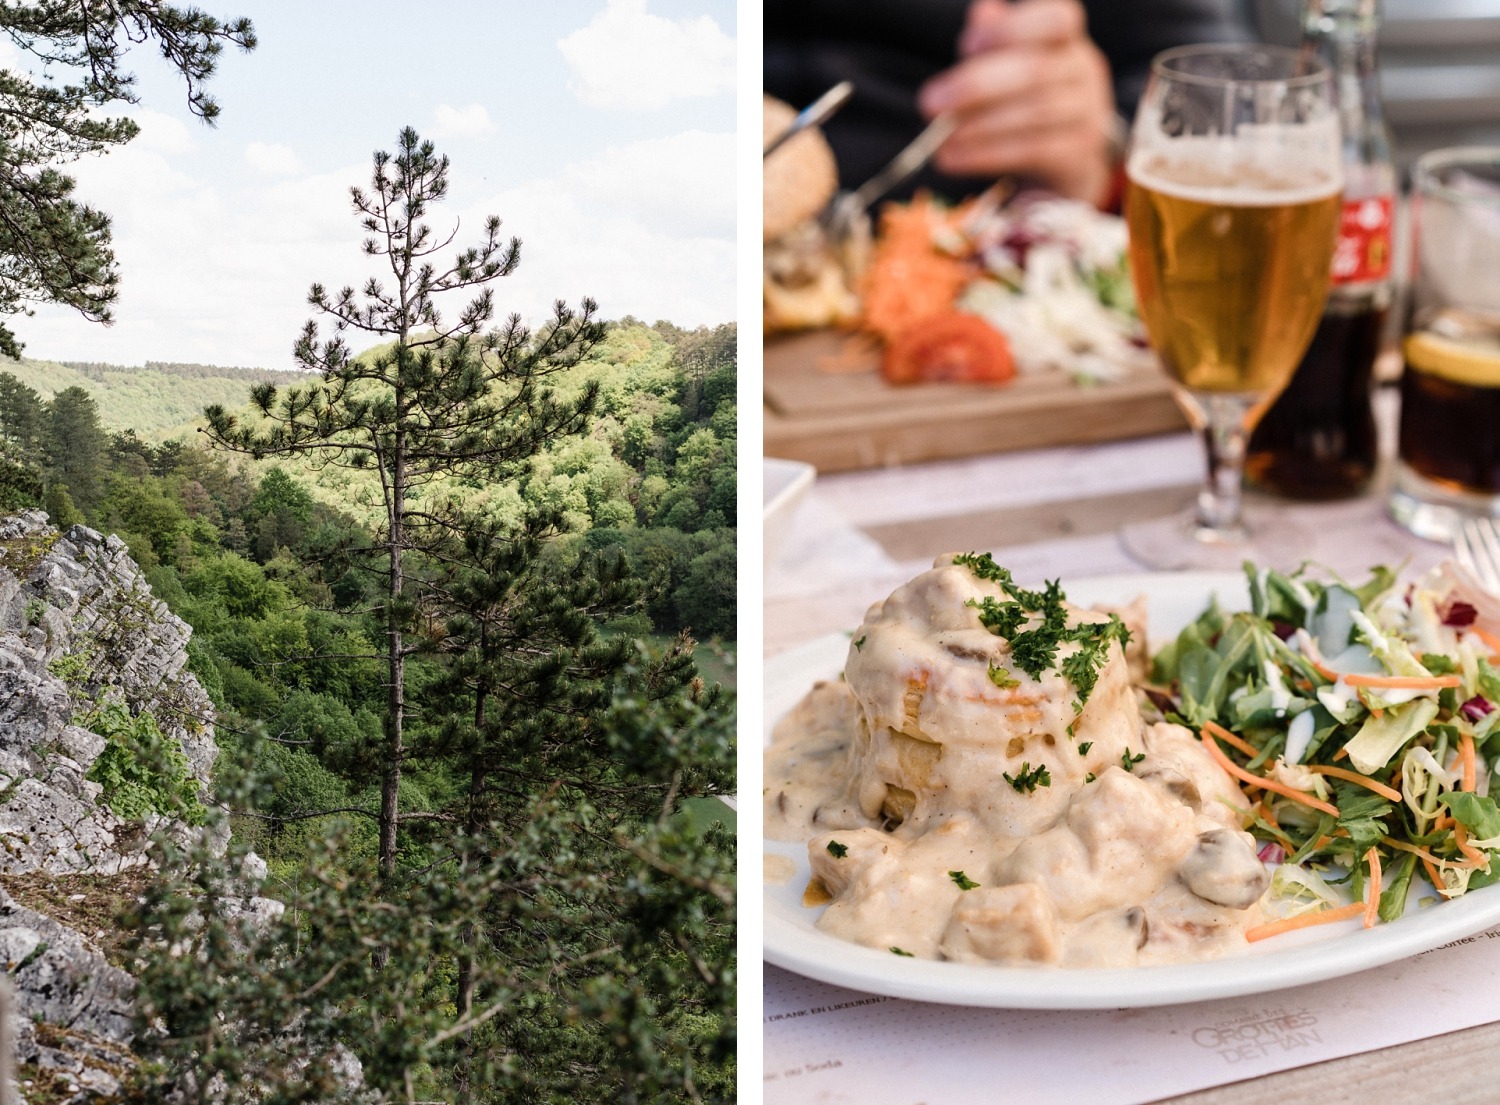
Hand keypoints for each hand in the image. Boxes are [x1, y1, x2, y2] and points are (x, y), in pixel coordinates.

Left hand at [918, 0, 1117, 206]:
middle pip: (1035, 71)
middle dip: (976, 86)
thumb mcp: (1012, 62)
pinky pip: (1031, 152)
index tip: (967, 46)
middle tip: (929, 102)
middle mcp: (1083, 70)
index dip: (1010, 30)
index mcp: (1066, 38)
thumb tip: (982, 12)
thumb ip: (998, 38)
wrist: (1067, 157)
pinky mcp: (1077, 155)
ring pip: (1032, 115)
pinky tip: (952, 159)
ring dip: (978, 127)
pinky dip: (985, 155)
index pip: (1057, 19)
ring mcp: (1085, 113)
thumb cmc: (1028, 98)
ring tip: (939, 138)